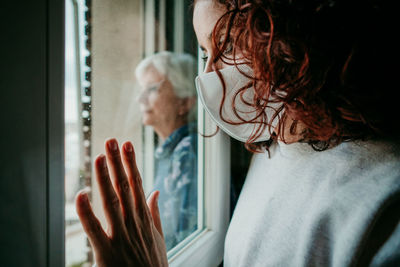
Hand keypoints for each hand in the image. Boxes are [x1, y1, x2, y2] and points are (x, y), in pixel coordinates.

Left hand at [75, 138, 167, 266]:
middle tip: (112, 141)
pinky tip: (80, 194)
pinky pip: (94, 228)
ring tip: (100, 156)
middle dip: (117, 162)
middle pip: (124, 187)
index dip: (131, 163)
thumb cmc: (153, 265)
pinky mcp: (106, 252)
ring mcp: (120, 236)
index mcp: (144, 218)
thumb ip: (155, 213)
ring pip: (111, 201)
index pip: (137, 184)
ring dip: (104, 178)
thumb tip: (155, 191)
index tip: (128, 145)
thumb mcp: (159, 237)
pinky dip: (86, 211)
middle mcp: (133, 222)